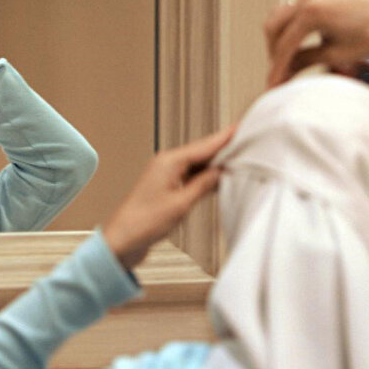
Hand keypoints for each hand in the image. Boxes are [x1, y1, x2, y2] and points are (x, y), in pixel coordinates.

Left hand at [103, 126, 235, 269]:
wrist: (122, 240)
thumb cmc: (143, 223)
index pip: (205, 146)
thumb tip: (221, 171)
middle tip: (247, 143)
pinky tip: (217, 179)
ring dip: (215, 164)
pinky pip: (190, 176)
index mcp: (169, 162)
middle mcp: (166, 164)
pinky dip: (205, 177)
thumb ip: (203, 185)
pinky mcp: (165, 188)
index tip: (242, 128)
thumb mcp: (181, 204)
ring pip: (197, 164)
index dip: (226, 138)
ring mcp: (165, 175)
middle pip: (202, 152)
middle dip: (224, 149)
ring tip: (238, 160)